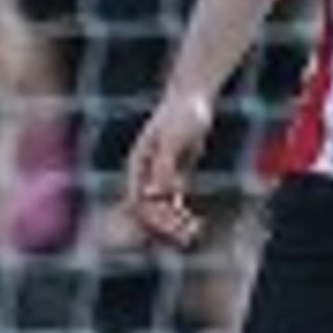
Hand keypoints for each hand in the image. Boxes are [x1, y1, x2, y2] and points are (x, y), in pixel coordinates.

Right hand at [123, 88, 215, 250]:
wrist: (192, 98)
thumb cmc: (181, 114)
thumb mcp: (174, 139)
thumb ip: (164, 165)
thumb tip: (156, 193)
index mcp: (137, 165)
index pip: (138, 201)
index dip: (153, 217)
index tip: (174, 223)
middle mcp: (144, 173)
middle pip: (148, 208)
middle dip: (165, 224)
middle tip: (188, 234)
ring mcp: (158, 174)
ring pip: (160, 207)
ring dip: (174, 223)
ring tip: (193, 233)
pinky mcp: (174, 174)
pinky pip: (173, 200)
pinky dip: (181, 213)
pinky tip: (195, 224)